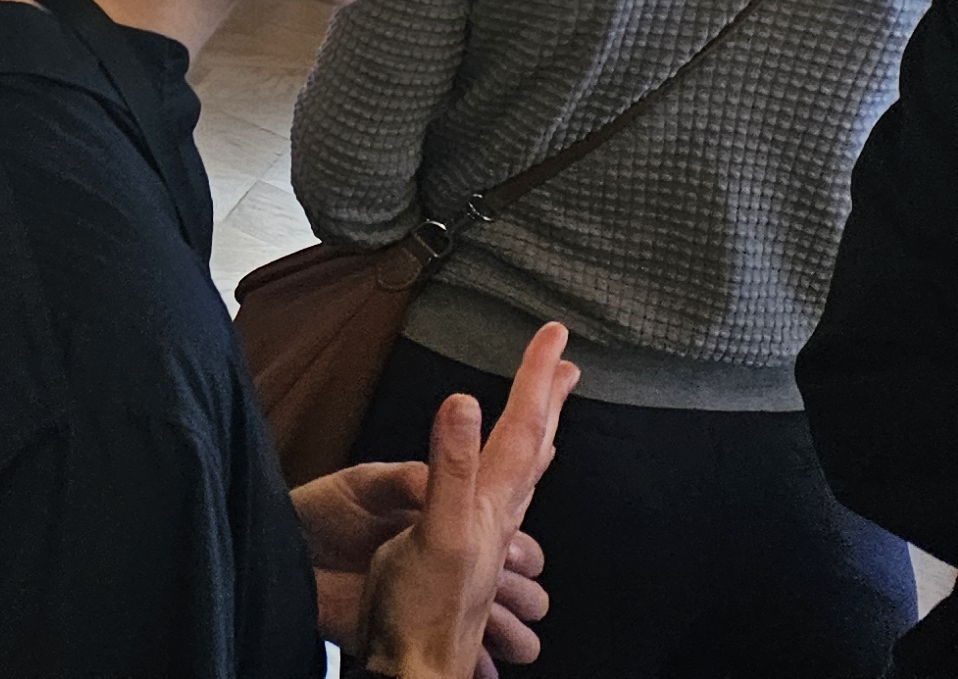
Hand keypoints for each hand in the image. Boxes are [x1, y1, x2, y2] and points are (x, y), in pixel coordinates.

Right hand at [358, 323, 574, 678]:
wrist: (413, 667)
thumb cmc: (424, 609)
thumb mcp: (436, 530)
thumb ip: (450, 467)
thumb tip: (464, 401)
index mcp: (492, 503)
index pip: (523, 427)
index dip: (537, 377)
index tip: (555, 335)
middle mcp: (496, 516)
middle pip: (532, 449)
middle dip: (547, 402)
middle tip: (565, 366)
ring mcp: (481, 537)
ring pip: (519, 478)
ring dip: (532, 440)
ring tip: (544, 419)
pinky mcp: (461, 553)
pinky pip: (497, 503)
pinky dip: (503, 479)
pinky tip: (496, 491)